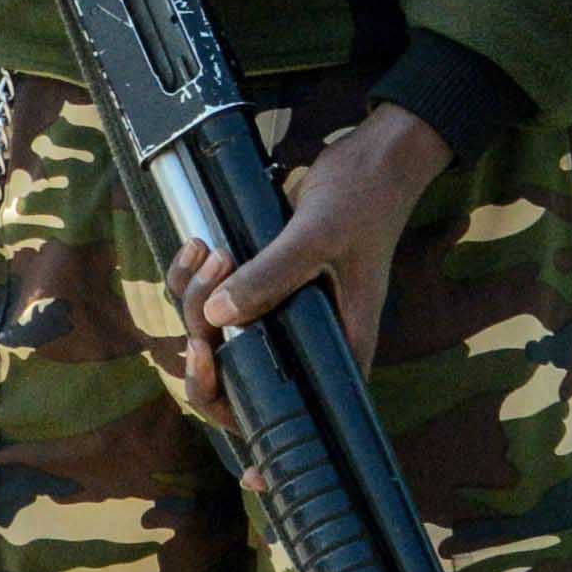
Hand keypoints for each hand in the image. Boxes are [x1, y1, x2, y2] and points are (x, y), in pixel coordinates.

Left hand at [161, 102, 450, 418]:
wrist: (375, 155)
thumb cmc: (364, 197)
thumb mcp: (317, 235)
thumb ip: (272, 275)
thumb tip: (216, 315)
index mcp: (336, 345)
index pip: (290, 409)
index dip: (247, 416)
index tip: (224, 394)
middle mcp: (308, 337)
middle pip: (240, 376)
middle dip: (207, 350)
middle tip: (203, 312)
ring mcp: (284, 310)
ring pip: (220, 331)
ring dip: (196, 298)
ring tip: (208, 252)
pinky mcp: (266, 281)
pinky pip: (216, 295)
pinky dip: (197, 276)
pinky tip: (199, 244)